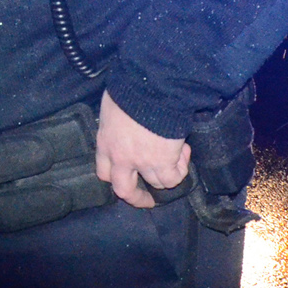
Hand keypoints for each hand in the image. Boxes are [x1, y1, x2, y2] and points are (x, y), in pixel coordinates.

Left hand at [96, 90, 190, 209]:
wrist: (151, 87)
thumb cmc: (130, 88)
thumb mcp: (113, 105)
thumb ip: (118, 120)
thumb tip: (125, 120)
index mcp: (105, 143)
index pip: (103, 172)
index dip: (115, 177)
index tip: (126, 177)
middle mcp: (120, 157)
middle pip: (124, 190)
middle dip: (137, 198)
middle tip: (149, 200)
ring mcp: (142, 162)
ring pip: (156, 184)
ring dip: (167, 173)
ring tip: (177, 155)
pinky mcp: (163, 162)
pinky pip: (173, 178)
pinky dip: (181, 169)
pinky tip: (184, 151)